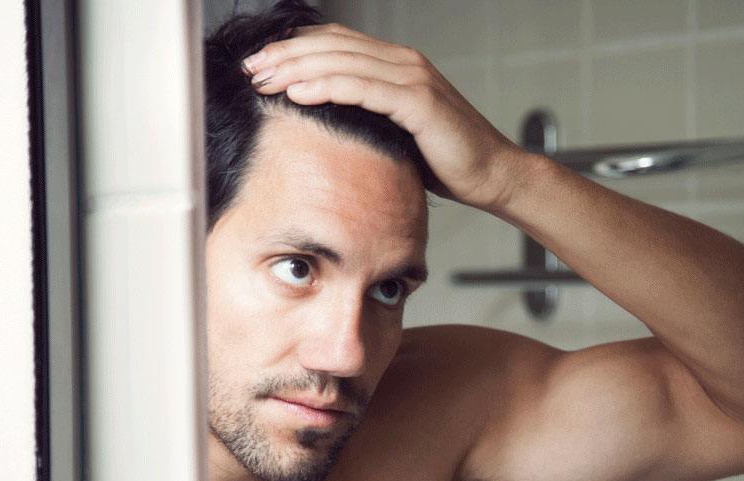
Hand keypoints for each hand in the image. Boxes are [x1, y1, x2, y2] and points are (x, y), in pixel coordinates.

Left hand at [243, 24, 533, 210]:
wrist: (492, 175)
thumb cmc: (446, 160)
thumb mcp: (397, 131)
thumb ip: (367, 115)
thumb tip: (322, 120)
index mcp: (398, 64)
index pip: (336, 43)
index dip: (295, 48)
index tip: (260, 64)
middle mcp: (405, 62)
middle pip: (333, 46)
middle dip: (286, 55)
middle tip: (251, 67)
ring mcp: (413, 78)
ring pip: (342, 62)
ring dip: (297, 68)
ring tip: (264, 79)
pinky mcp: (419, 102)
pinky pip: (363, 88)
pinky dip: (327, 87)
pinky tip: (297, 93)